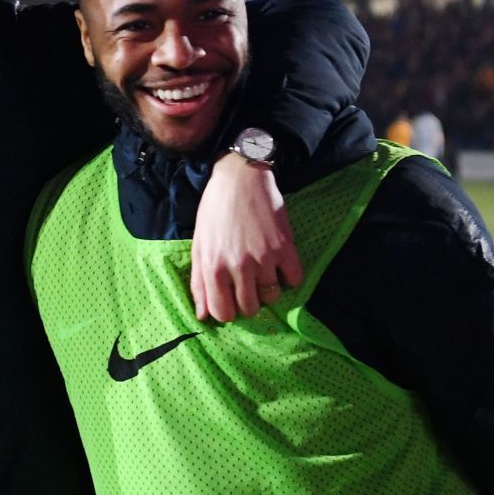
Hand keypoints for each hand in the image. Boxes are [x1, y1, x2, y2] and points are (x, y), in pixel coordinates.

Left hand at [190, 152, 301, 322]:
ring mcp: (264, 257)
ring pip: (272, 297)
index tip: (230, 299)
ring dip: (268, 289)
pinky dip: (288, 276)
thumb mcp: (199, 245)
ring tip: (262, 272)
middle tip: (247, 284)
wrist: (240, 178)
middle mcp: (238, 266)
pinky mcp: (285, 246)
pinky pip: (294, 279)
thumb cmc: (215, 211)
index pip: (222, 313)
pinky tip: (279, 264)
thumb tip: (202, 316)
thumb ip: (199, 283)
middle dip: (248, 301)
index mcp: (213, 267)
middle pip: (250, 309)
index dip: (227, 310)